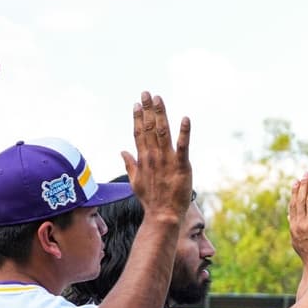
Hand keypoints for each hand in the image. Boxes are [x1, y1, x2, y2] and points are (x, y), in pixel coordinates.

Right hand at [122, 93, 191, 226]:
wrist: (163, 214)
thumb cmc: (151, 199)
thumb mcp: (135, 181)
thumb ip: (130, 164)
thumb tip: (122, 151)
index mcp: (143, 159)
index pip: (139, 133)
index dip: (138, 117)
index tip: (137, 104)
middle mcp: (153, 156)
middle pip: (149, 128)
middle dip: (148, 109)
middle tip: (147, 93)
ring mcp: (167, 160)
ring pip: (163, 132)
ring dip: (161, 114)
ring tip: (159, 99)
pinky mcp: (181, 166)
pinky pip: (183, 146)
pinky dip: (184, 132)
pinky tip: (185, 119)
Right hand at [289, 173, 307, 268]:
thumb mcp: (297, 240)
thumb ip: (295, 227)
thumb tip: (289, 216)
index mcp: (294, 226)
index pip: (293, 204)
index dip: (295, 191)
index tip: (297, 180)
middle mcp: (300, 224)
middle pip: (301, 200)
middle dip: (304, 186)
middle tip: (307, 173)